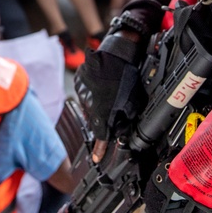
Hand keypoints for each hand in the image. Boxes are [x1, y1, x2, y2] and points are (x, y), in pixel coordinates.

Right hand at [74, 32, 144, 162]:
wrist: (115, 54)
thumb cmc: (125, 76)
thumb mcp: (132, 100)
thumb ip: (127, 117)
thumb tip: (125, 125)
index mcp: (101, 112)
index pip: (100, 136)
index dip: (99, 149)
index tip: (96, 158)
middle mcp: (88, 105)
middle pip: (95, 119)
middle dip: (103, 119)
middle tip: (114, 111)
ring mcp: (82, 93)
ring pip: (89, 105)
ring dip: (98, 104)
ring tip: (109, 94)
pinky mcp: (79, 81)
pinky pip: (85, 93)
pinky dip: (92, 92)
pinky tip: (102, 85)